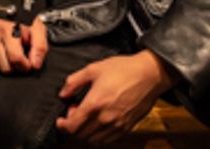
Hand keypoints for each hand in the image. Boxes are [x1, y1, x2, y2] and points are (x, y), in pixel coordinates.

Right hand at [0, 16, 47, 73]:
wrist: (3, 5)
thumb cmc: (20, 17)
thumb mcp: (36, 27)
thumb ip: (39, 46)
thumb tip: (35, 64)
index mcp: (9, 30)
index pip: (15, 59)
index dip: (25, 66)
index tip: (27, 63)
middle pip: (4, 68)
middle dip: (14, 67)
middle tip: (17, 56)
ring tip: (5, 56)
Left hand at [56, 50, 176, 143]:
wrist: (149, 74)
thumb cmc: (123, 69)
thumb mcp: (93, 69)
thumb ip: (74, 82)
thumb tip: (63, 94)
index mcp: (95, 103)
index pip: (73, 126)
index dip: (62, 126)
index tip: (60, 121)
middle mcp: (106, 118)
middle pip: (82, 135)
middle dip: (73, 128)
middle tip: (74, 114)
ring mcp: (118, 124)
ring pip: (95, 140)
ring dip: (86, 133)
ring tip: (86, 119)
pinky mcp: (128, 127)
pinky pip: (109, 140)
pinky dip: (100, 136)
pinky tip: (99, 124)